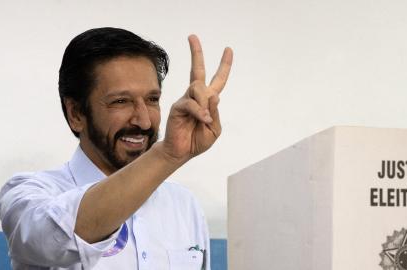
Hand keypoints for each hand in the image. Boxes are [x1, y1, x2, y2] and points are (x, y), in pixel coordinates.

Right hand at [160, 35, 232, 162]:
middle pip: (197, 70)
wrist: (182, 152)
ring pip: (198, 88)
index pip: (218, 79)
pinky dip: (200, 112)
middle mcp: (197, 96)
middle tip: (192, 36)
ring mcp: (186, 100)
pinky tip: (204, 120)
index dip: (224, 65)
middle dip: (196, 53)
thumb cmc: (198, 140)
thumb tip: (214, 96)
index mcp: (208, 100)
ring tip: (205, 119)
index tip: (228, 50)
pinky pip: (191, 103)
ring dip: (205, 103)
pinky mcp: (178, 107)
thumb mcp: (214, 129)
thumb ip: (216, 113)